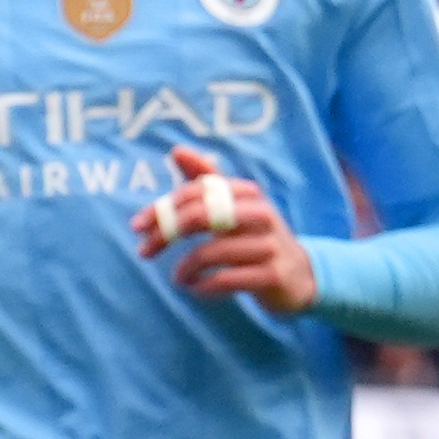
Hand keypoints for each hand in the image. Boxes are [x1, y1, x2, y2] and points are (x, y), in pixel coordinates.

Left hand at [130, 146, 317, 314]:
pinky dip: (203, 287)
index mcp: (247, 192)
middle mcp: (260, 213)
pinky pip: (226, 280)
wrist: (301, 276)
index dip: (161, 208)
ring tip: (178, 277)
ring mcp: (269, 245)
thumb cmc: (255, 237)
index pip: (195, 192)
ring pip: (212, 252)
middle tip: (144, 251)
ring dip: (185, 268)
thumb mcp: (234, 207)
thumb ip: (206, 180)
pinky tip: (196, 288)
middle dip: (165, 234)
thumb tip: (177, 150)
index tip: (137, 226)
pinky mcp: (272, 275)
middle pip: (202, 216)